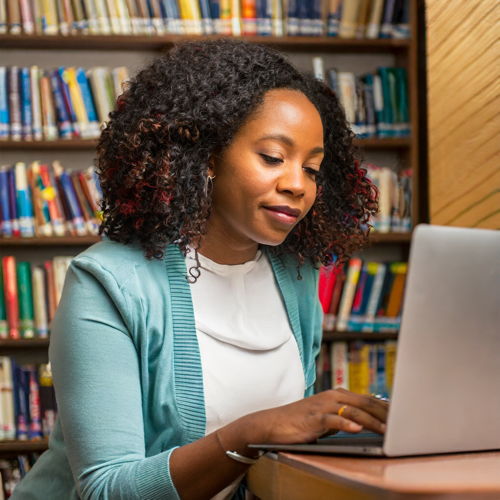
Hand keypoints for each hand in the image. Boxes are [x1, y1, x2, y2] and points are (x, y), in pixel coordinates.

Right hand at [249, 388, 388, 444]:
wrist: (273, 423)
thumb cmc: (301, 422)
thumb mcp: (327, 417)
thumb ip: (345, 416)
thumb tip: (368, 423)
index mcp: (337, 395)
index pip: (368, 399)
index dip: (386, 408)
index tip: (403, 417)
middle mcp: (332, 396)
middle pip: (365, 403)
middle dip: (385, 414)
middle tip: (402, 424)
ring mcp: (322, 406)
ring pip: (353, 411)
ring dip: (371, 421)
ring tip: (387, 430)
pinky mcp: (313, 418)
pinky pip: (332, 420)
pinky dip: (345, 424)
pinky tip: (356, 429)